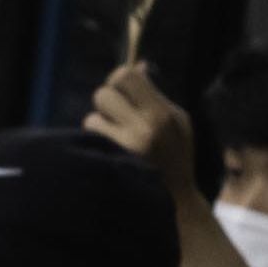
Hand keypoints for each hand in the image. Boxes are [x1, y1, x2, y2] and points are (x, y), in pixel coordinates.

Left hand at [87, 55, 197, 199]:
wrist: (174, 201)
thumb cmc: (176, 156)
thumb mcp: (178, 122)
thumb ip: (156, 94)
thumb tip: (137, 65)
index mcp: (163, 114)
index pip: (127, 76)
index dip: (119, 79)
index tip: (123, 89)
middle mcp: (144, 129)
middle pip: (103, 94)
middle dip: (107, 102)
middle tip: (117, 115)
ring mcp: (124, 148)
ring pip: (92, 118)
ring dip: (100, 125)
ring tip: (117, 139)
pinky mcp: (109, 163)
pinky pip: (89, 140)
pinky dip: (95, 143)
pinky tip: (110, 154)